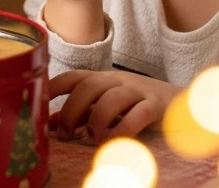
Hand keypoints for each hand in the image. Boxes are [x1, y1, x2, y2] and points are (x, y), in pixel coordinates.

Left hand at [48, 69, 181, 143]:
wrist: (180, 102)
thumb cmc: (136, 104)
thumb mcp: (106, 105)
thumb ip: (80, 113)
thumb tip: (47, 123)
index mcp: (102, 79)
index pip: (73, 77)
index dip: (54, 87)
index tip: (37, 101)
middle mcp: (117, 80)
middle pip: (87, 87)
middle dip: (71, 111)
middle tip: (65, 134)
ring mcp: (138, 90)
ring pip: (110, 98)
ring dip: (95, 120)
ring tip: (89, 139)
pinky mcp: (156, 105)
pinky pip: (138, 114)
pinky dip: (123, 129)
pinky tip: (114, 141)